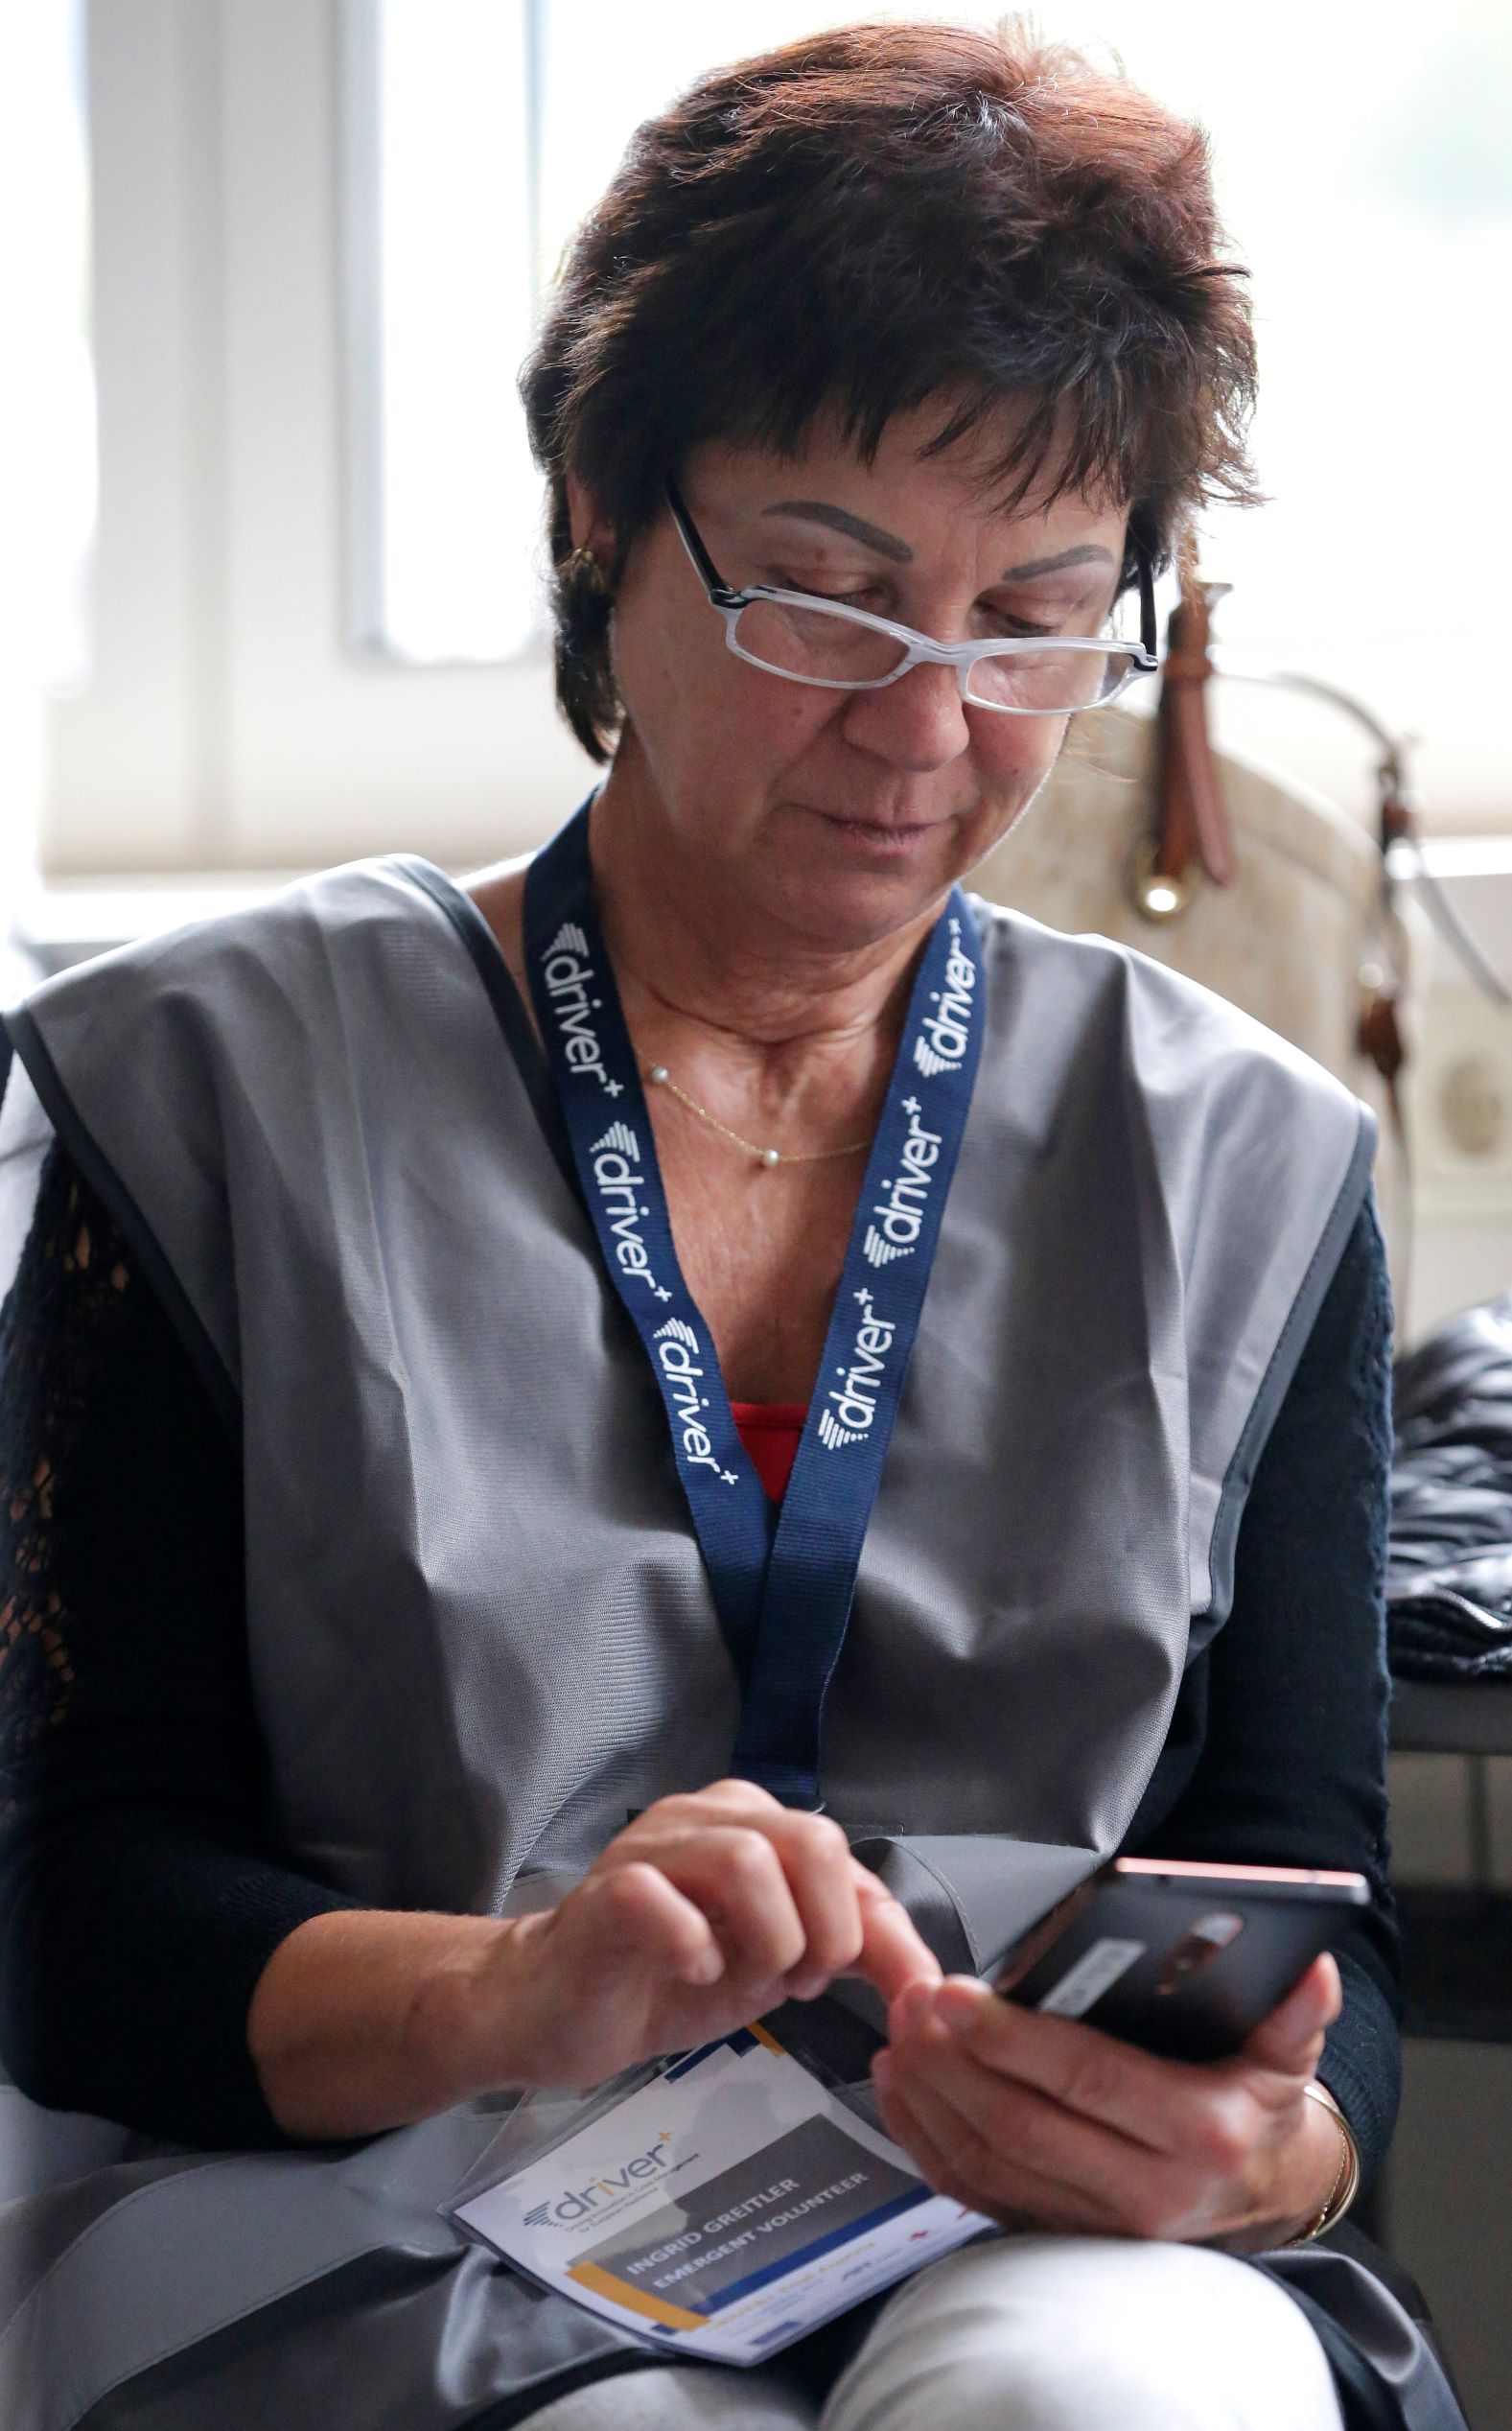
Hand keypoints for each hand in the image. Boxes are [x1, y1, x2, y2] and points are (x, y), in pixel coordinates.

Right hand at [449, 1780, 941, 2095]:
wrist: (553, 2005)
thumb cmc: (665, 1979)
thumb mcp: (773, 1965)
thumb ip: (840, 1948)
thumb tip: (923, 1976)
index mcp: (753, 1825)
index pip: (847, 1862)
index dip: (890, 1935)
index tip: (910, 1998)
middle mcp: (707, 1819)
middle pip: (812, 1841)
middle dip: (828, 1930)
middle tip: (801, 1983)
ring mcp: (652, 1849)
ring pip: (748, 1860)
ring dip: (769, 1941)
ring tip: (747, 1981)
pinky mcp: (605, 1894)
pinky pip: (660, 1899)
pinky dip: (694, 1946)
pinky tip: (693, 1974)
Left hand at [870, 1953, 1348, 2250]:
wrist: (1261, 2195)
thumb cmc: (1255, 2107)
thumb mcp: (1286, 2055)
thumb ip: (1295, 2010)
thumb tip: (1310, 1967)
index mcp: (1198, 2133)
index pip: (1088, 2081)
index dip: (1013, 2038)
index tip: (957, 1995)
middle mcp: (1144, 2191)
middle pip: (1021, 2124)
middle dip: (953, 2060)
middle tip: (912, 1999)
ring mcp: (1093, 2222)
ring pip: (987, 2161)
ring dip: (929, 2093)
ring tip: (901, 2027)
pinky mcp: (1054, 2231)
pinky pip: (973, 2191)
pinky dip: (923, 2139)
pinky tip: (899, 2084)